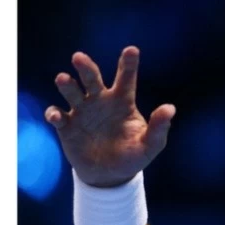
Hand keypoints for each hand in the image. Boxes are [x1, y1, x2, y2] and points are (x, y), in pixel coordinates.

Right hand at [44, 46, 175, 187]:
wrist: (110, 175)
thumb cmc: (133, 156)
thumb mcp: (150, 145)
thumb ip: (159, 127)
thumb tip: (170, 108)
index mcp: (122, 102)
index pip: (126, 79)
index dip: (128, 64)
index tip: (132, 50)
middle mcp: (100, 102)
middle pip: (92, 79)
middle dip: (86, 68)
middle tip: (79, 58)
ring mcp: (82, 112)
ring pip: (72, 93)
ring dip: (67, 85)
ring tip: (63, 78)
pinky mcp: (67, 127)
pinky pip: (57, 116)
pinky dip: (54, 114)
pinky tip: (56, 116)